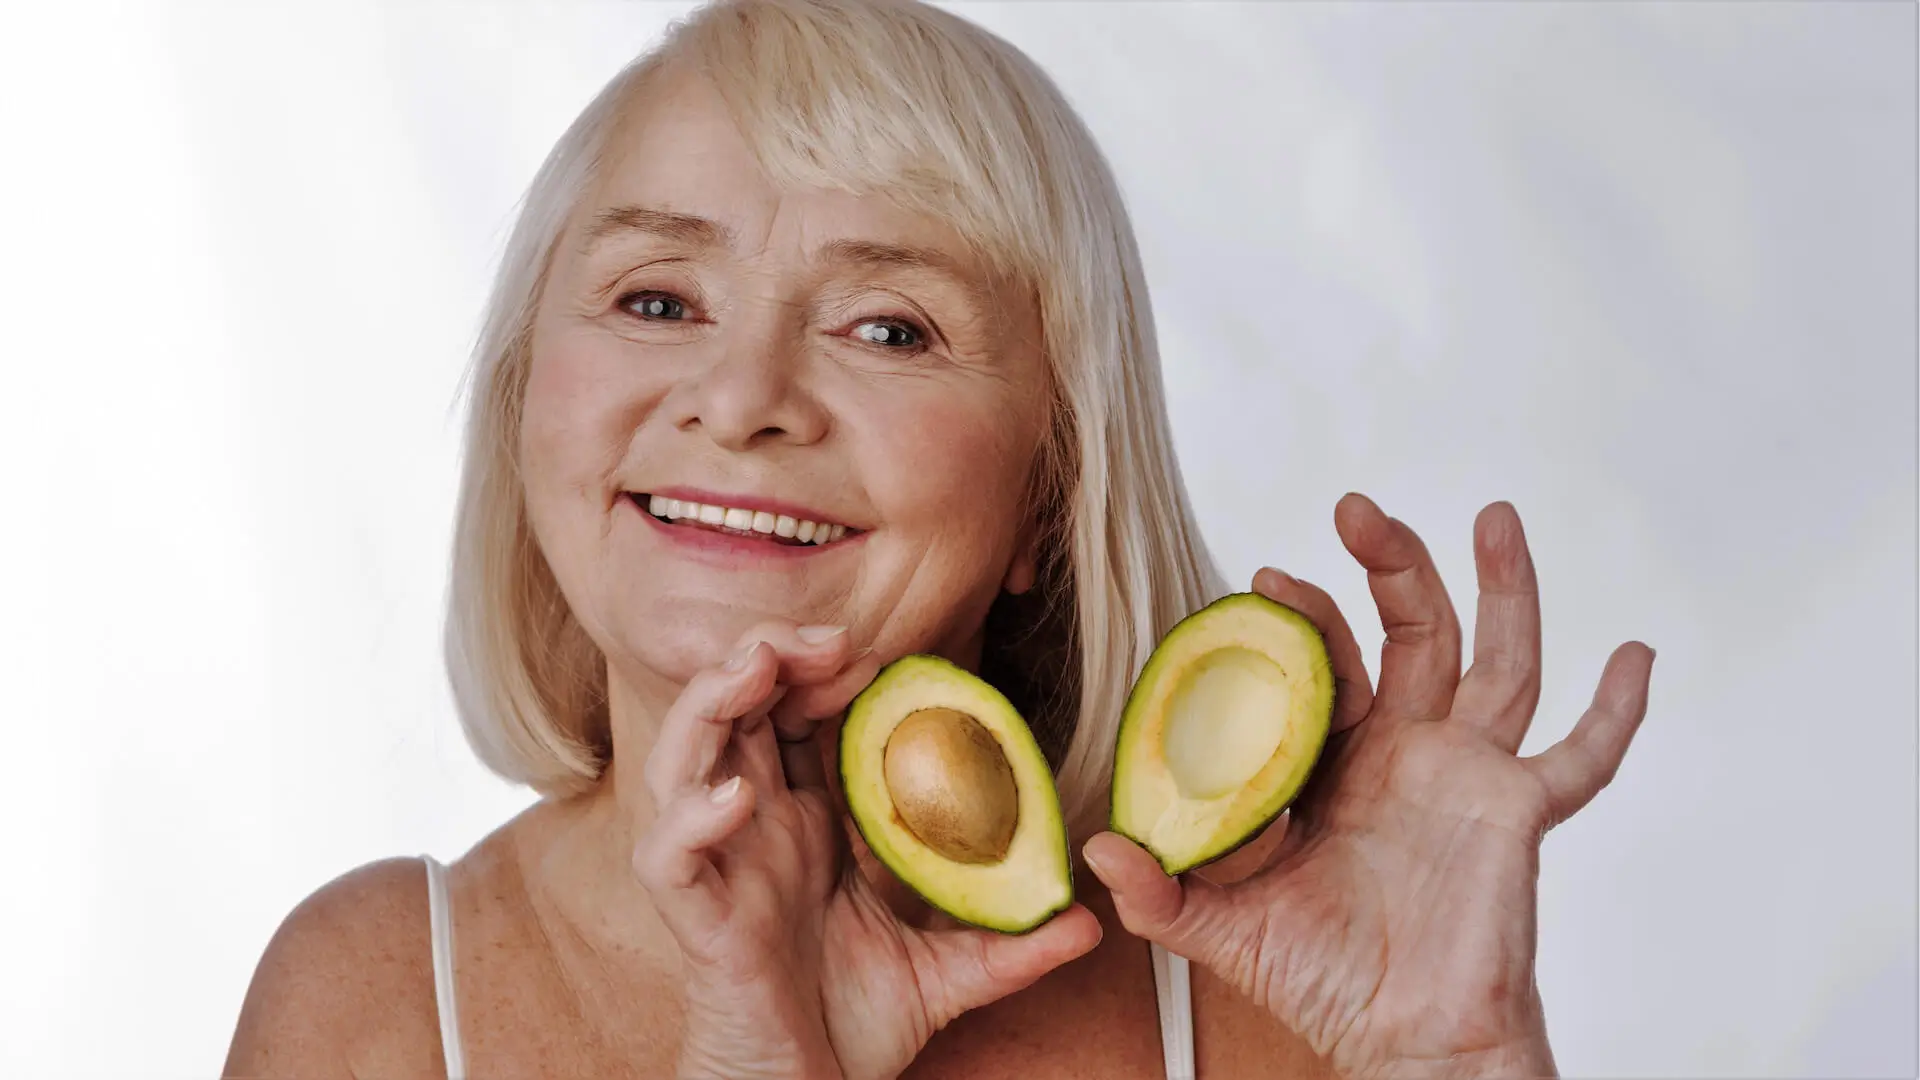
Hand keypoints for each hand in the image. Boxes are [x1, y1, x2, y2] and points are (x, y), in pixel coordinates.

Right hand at [634, 622, 1103, 1079]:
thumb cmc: (849, 1028)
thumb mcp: (948, 974)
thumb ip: (1012, 944)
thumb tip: (1087, 922)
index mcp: (804, 822)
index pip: (795, 716)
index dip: (820, 672)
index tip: (872, 658)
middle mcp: (754, 829)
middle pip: (733, 710)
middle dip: (767, 657)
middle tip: (827, 644)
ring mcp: (722, 868)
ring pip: (680, 757)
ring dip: (713, 703)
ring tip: (758, 673)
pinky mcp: (698, 917)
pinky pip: (668, 855)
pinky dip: (692, 816)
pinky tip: (738, 798)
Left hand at [1085, 495, 1654, 1078]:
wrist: (1402, 1040)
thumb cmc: (1323, 981)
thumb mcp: (1225, 931)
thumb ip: (1162, 890)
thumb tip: (1098, 850)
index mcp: (1338, 762)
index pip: (1325, 664)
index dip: (1303, 620)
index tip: (1270, 580)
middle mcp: (1407, 751)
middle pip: (1411, 632)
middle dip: (1391, 566)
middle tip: (1358, 509)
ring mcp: (1468, 775)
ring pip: (1497, 660)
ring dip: (1502, 588)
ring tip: (1492, 516)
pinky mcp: (1518, 813)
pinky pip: (1581, 758)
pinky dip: (1616, 711)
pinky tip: (1637, 655)